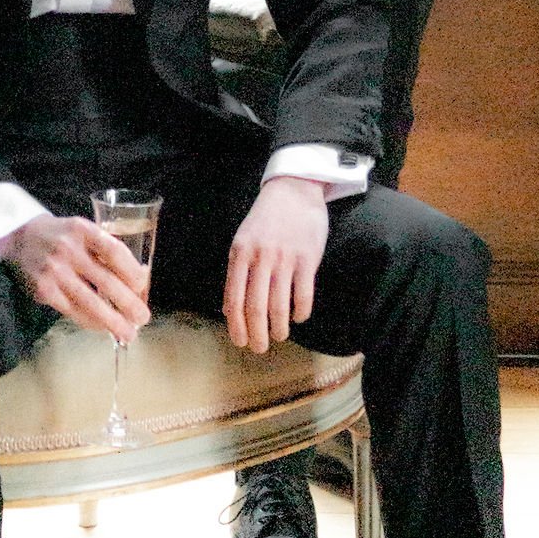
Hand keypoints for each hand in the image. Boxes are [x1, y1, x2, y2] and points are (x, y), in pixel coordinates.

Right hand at [0, 215, 152, 340]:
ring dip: (113, 321)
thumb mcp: (82, 230)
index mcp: (82, 230)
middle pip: (106, 281)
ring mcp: (54, 271)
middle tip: (143, 318)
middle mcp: (68, 249)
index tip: (143, 286)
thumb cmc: (61, 237)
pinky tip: (103, 327)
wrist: (19, 240)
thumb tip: (140, 277)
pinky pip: (73, 311)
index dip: (131, 271)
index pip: (113, 251)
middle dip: (128, 303)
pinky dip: (91, 322)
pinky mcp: (44, 291)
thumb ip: (105, 249)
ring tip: (128, 333)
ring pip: (90, 302)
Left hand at [223, 176, 328, 352]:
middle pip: (256, 308)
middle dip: (256, 335)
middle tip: (259, 348)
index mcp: (240, 254)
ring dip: (278, 328)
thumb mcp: (243, 240)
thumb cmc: (266, 219)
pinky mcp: (307, 259)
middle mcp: (260, 258)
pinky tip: (298, 317)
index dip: (236, 326)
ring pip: (279, 306)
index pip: (234, 299)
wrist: (294, 189)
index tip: (240, 342)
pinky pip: (303, 296)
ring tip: (279, 335)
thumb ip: (238, 271)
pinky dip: (300, 313)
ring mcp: (285, 259)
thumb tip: (231, 309)